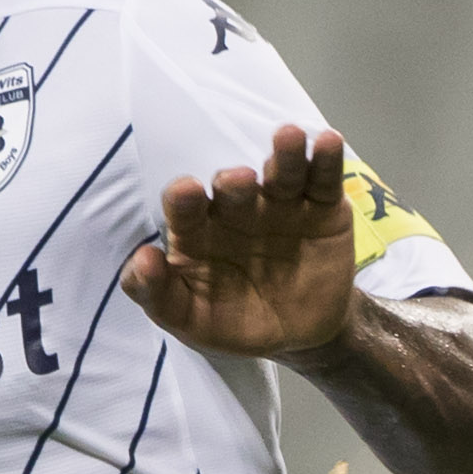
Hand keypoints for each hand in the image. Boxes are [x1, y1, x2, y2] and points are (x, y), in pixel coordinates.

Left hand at [120, 125, 356, 359]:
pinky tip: (329, 143)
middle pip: (234, 186)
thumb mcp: (192, 320)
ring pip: (281, 173)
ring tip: (290, 137)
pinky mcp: (322, 208)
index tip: (188, 192)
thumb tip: (142, 261)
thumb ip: (159, 296)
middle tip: (241, 180)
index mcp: (200, 229)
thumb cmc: (236, 322)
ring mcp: (282, 205)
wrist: (302, 337)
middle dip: (236, 181)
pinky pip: (324, 180)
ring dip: (285, 154)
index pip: (185, 208)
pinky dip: (328, 160)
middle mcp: (238, 209)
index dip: (184, 199)